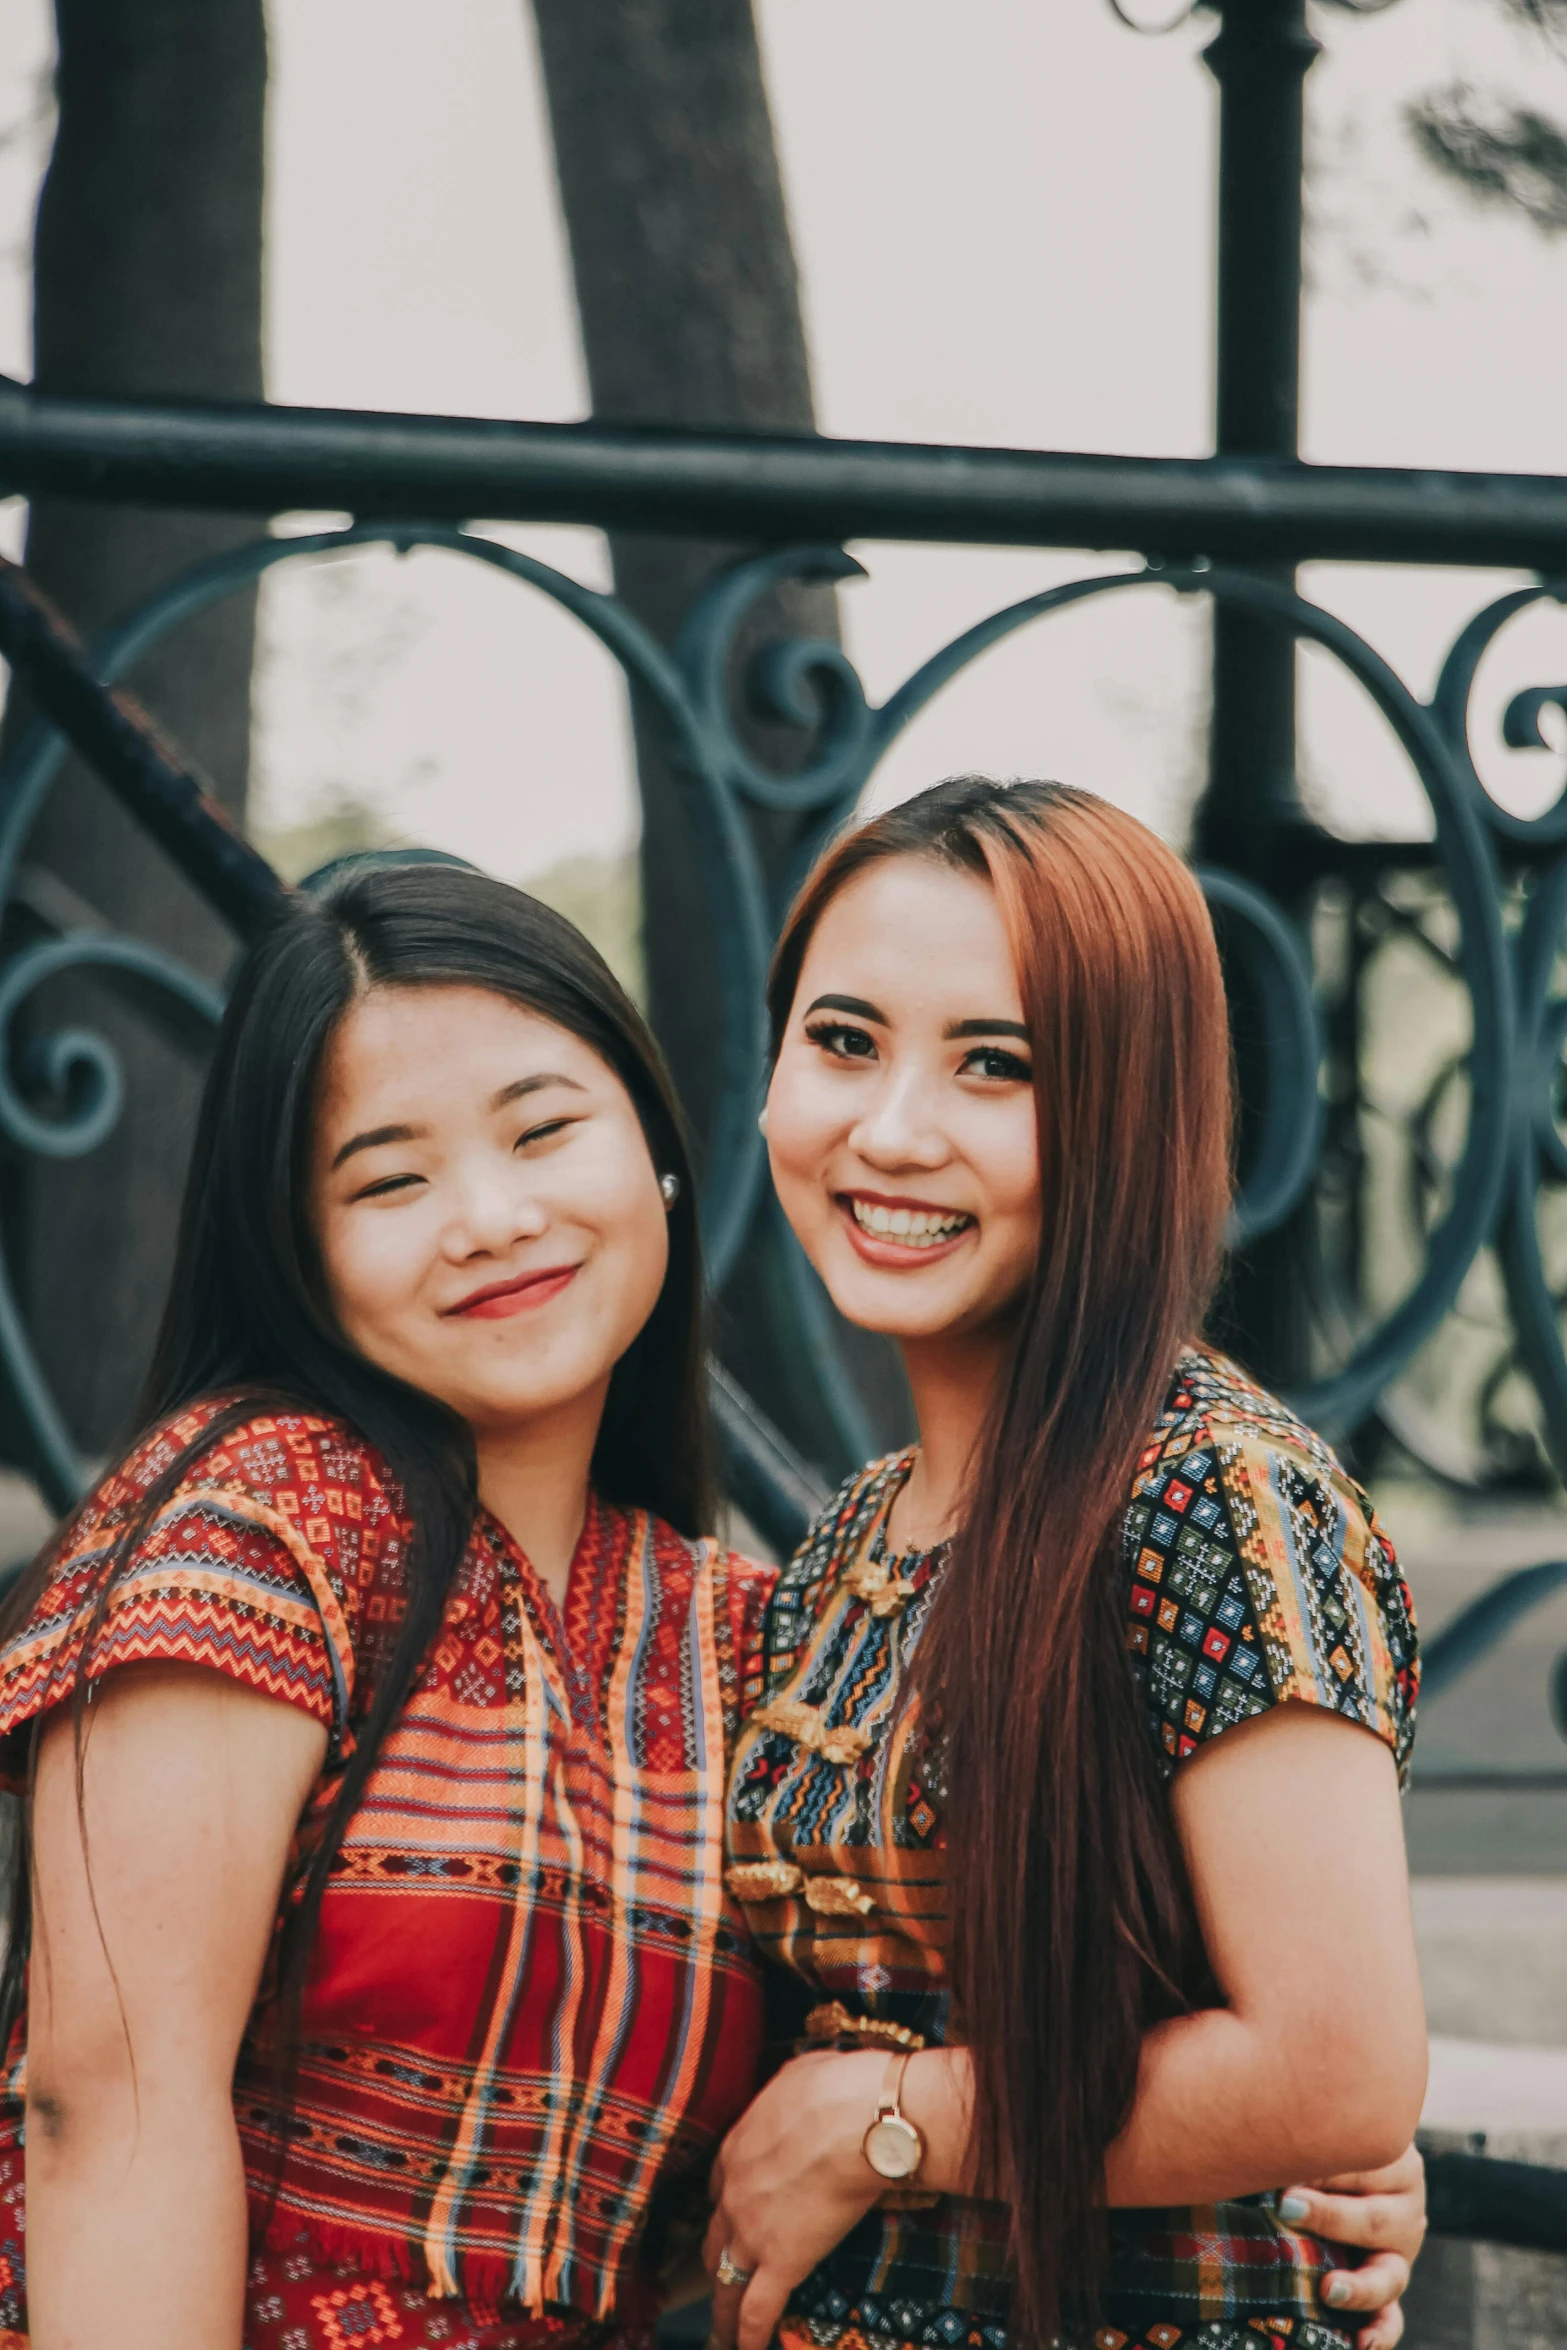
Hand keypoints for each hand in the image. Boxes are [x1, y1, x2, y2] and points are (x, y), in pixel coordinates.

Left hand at [703, 2047, 887, 2349]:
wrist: (857, 2119)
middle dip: (715, 2257)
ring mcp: (753, 2233)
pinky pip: (757, 2310)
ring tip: (718, 2333)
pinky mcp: (781, 2263)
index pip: (718, 2186)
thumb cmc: (836, 2088)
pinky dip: (747, 2336)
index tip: (730, 2215)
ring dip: (721, 2309)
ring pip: (725, 2281)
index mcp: (736, 2147)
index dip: (723, 2204)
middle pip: (714, 2236)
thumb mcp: (799, 2075)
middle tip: (719, 2274)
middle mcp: (733, 2194)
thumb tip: (798, 2089)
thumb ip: (787, 2093)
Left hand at [1279, 2142, 1426, 2349]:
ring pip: (1389, 2276)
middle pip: (1375, 2220)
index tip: (1287, 2168)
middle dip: (1329, 2217)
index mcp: (1392, 2159)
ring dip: (1358, 2287)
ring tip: (1328, 2289)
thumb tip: (1266, 2156)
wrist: (1331, 2167)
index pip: (1364, 2163)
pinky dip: (1379, 2333)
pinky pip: (1391, 2319)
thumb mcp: (1316, 2135)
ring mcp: (1399, 2255)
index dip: (1324, 2166)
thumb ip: (1303, 2144)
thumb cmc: (1313, 2140)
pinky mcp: (1387, 2290)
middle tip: (1285, 2207)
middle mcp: (1405, 2208)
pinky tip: (1361, 2343)